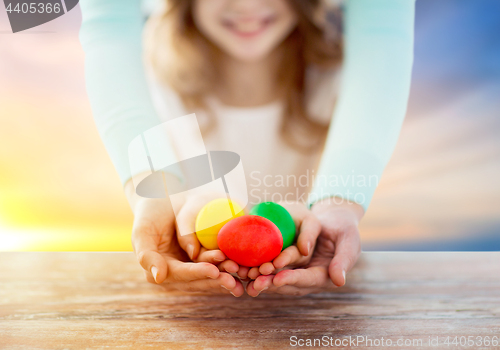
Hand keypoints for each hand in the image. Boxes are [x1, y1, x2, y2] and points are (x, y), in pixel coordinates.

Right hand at [125, 175, 243, 296]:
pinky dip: (230, 265)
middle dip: (216, 280)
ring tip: (241, 272)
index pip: (181, 274)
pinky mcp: (205, 257)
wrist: (164, 198)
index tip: (214, 271)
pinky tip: (244, 266)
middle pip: (199, 279)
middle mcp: (178, 272)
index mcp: (161, 270)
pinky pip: (219, 263)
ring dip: (226, 276)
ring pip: (211, 274)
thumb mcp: (142, 231)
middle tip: (234, 279)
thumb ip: (146, 255)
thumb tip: (158, 278)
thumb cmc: (150, 213)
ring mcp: (192, 265)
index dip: (197, 273)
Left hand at [246, 198, 362, 296]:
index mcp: (326, 276)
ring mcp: (297, 271)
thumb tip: (339, 281)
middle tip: (255, 282)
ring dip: (262, 278)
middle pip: (289, 283)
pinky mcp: (287, 263)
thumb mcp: (349, 241)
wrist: (334, 220)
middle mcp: (309, 277)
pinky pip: (272, 267)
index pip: (308, 280)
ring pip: (277, 277)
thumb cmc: (345, 229)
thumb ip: (344, 260)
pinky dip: (259, 268)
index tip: (278, 279)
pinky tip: (245, 266)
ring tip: (246, 276)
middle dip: (272, 283)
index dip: (293, 279)